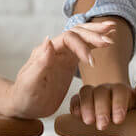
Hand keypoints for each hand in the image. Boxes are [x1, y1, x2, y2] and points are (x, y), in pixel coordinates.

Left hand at [2, 21, 116, 118]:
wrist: (23, 104)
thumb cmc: (24, 96)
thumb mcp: (30, 83)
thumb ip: (39, 63)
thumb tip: (48, 41)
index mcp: (47, 51)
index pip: (68, 39)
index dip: (82, 47)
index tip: (92, 63)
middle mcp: (56, 49)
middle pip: (77, 32)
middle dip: (93, 34)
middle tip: (110, 39)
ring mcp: (63, 55)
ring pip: (81, 37)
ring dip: (96, 33)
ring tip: (113, 30)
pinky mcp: (69, 63)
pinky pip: (83, 48)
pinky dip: (95, 44)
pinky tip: (106, 42)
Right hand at [69, 79, 135, 130]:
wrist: (121, 115)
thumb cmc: (134, 113)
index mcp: (123, 90)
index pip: (120, 91)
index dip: (119, 104)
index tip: (119, 120)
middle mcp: (107, 89)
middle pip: (101, 92)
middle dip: (101, 109)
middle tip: (103, 125)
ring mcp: (93, 93)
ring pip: (86, 92)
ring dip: (87, 106)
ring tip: (89, 121)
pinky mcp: (81, 100)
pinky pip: (75, 98)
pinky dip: (75, 105)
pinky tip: (76, 115)